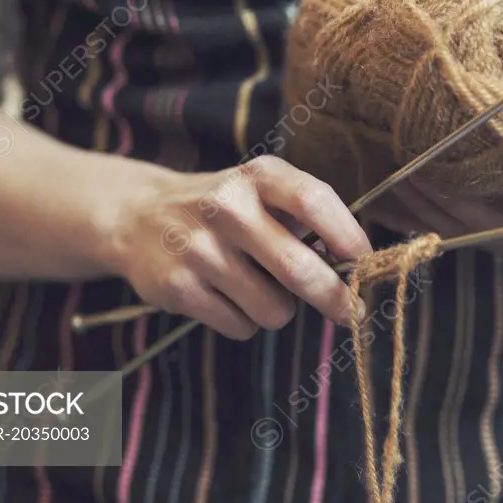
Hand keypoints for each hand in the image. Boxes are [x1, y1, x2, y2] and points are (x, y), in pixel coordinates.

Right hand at [105, 156, 371, 339]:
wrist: (136, 215)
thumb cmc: (224, 209)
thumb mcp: (260, 191)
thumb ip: (306, 219)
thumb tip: (359, 270)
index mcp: (257, 176)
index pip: (313, 201)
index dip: (348, 236)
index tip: (365, 263)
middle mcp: (226, 207)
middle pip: (298, 268)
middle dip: (334, 298)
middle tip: (349, 311)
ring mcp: (198, 248)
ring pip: (273, 309)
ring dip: (279, 310)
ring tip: (258, 288)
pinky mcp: (177, 287)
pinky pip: (240, 326)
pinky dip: (244, 321)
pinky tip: (227, 297)